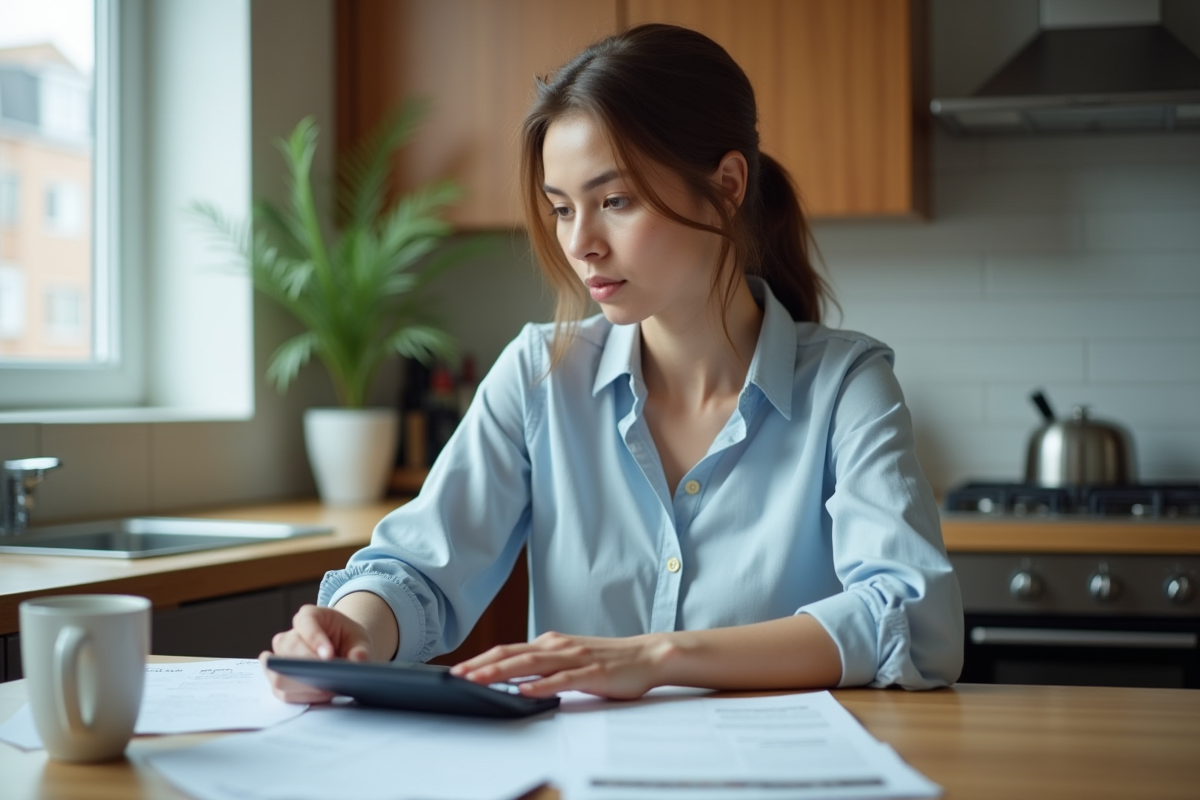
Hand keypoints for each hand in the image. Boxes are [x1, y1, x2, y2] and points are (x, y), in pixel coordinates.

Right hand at [260, 604, 372, 703]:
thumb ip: (360, 649)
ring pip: (279, 674)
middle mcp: (289, 636)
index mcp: (309, 616)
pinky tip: (322, 696)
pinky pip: (283, 692)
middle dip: (307, 665)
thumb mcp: (359, 640)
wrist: (341, 651)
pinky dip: (303, 697)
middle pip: (288, 648)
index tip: (328, 656)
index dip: (315, 639)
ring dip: (303, 685)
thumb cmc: (347, 640)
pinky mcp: (280, 680)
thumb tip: (358, 660)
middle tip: (328, 677)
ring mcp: (281, 659)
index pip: (306, 622)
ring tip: (328, 689)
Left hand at [450, 631, 672, 699]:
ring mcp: (574, 658)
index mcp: (552, 643)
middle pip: (513, 654)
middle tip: (457, 676)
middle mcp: (559, 646)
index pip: (508, 649)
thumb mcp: (570, 658)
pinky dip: (540, 685)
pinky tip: (524, 691)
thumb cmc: (609, 660)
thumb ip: (544, 664)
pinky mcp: (591, 673)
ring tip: (479, 680)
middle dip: (482, 665)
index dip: (482, 659)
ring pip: (531, 664)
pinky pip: (562, 680)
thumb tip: (514, 677)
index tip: (459, 670)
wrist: (647, 655)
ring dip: (502, 672)